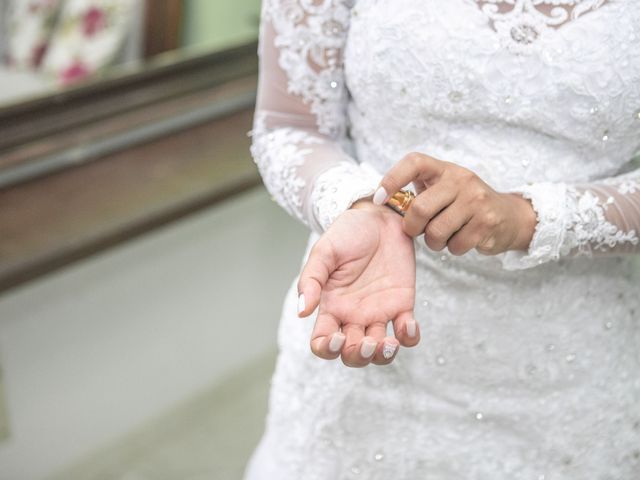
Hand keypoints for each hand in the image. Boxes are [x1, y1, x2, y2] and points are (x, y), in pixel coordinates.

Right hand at [297, 200, 418, 367]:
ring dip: (383, 356)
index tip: (336, 338)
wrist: (379, 215)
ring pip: (379, 351)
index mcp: (330, 306)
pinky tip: (408, 324)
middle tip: (367, 342)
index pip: (322, 342)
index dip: (326, 349)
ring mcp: (378, 312)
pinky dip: (409, 337)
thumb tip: (301, 311)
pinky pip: (407, 333)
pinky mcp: (402, 304)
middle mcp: (353, 315)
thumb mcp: (324, 252)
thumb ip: (311, 279)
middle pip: (352, 354)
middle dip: (358, 356)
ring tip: (387, 343)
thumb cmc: (347, 233)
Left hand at [373, 152, 536, 255]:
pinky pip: (455, 245)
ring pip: (436, 232)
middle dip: (412, 227)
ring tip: (442, 236)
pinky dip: (452, 249)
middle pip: (420, 209)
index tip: (378, 198)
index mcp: (444, 169)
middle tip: (417, 230)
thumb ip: (418, 192)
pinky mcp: (487, 222)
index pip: (414, 162)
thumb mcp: (442, 189)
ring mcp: (476, 200)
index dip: (392, 178)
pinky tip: (460, 239)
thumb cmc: (462, 203)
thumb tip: (381, 202)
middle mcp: (461, 179)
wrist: (508, 215)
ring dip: (433, 242)